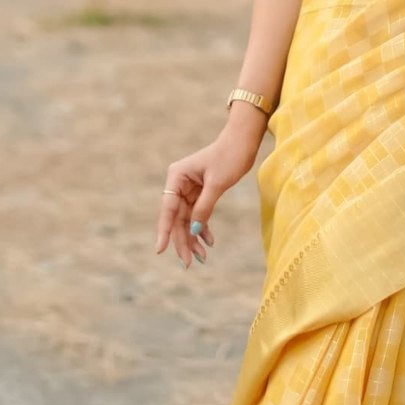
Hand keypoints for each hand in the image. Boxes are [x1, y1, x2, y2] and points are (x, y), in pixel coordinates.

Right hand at [156, 105, 266, 267]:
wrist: (244, 142)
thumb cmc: (230, 156)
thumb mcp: (217, 184)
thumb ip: (204, 208)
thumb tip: (194, 231)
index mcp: (176, 176)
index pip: (168, 209)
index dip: (164, 231)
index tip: (160, 250)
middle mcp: (178, 183)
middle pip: (177, 218)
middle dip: (183, 240)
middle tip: (189, 263)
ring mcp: (188, 189)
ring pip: (187, 220)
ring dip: (194, 238)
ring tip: (202, 258)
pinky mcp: (200, 192)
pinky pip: (197, 214)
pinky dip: (203, 228)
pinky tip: (209, 242)